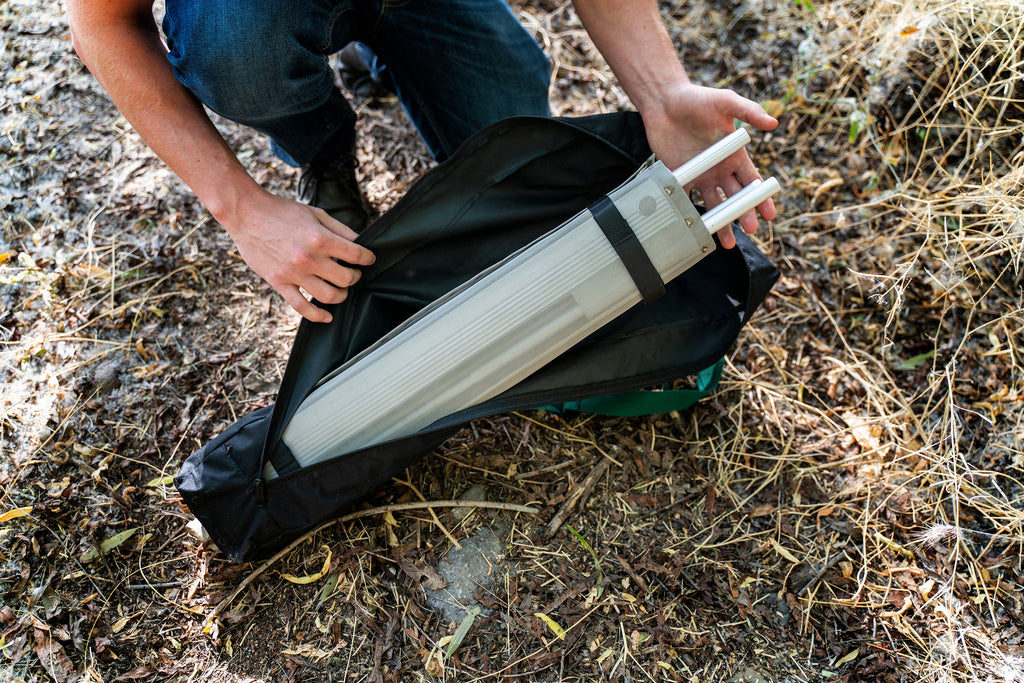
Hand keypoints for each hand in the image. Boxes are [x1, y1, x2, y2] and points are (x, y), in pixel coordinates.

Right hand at [223, 188, 375, 322]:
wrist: (247, 214)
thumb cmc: (282, 211)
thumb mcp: (316, 213)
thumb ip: (340, 229)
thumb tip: (360, 243)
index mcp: (321, 238)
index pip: (357, 255)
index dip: (368, 258)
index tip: (368, 259)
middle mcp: (309, 258)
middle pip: (346, 279)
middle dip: (356, 276)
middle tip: (354, 272)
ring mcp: (294, 273)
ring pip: (328, 296)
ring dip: (342, 295)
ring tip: (342, 288)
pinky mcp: (279, 282)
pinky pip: (300, 306)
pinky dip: (317, 316)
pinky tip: (327, 317)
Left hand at [642, 82, 777, 247]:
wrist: (665, 101)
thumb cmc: (698, 100)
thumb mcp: (726, 102)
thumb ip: (748, 111)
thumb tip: (773, 122)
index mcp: (734, 155)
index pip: (752, 182)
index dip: (761, 198)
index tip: (769, 214)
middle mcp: (719, 169)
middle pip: (735, 198)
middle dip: (743, 214)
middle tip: (750, 229)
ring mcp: (700, 175)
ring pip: (714, 205)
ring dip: (720, 223)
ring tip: (726, 242)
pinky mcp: (679, 176)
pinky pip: (684, 198)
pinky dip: (688, 213)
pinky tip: (692, 230)